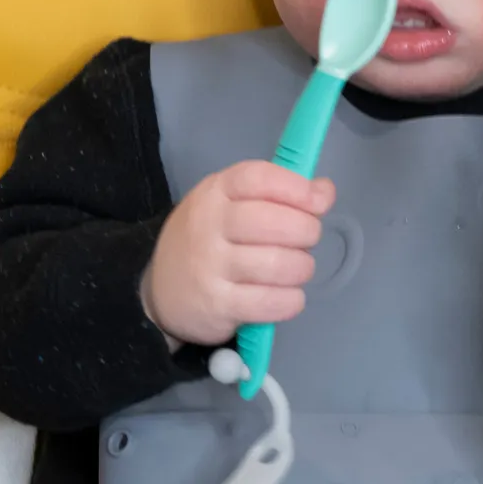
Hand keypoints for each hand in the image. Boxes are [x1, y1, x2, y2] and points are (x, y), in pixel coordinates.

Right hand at [141, 159, 333, 347]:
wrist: (158, 291)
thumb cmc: (206, 242)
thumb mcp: (229, 206)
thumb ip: (275, 195)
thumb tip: (325, 191)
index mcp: (214, 193)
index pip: (259, 178)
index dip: (297, 188)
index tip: (318, 202)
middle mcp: (209, 226)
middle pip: (274, 222)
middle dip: (306, 232)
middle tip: (305, 242)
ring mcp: (211, 266)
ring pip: (279, 265)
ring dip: (301, 269)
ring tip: (296, 270)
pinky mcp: (218, 305)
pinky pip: (271, 302)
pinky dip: (291, 301)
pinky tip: (287, 296)